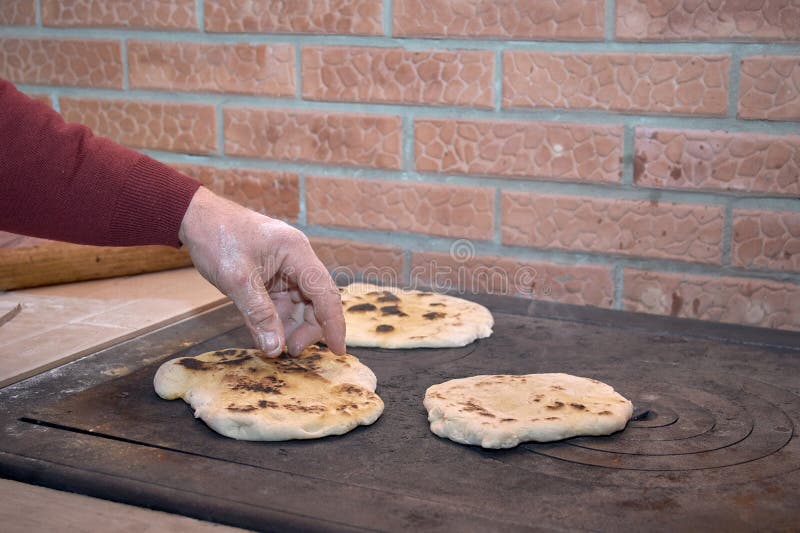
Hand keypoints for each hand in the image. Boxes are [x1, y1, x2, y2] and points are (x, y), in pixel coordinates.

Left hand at [178, 187, 345, 356]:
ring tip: (274, 344)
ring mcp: (285, 267)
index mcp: (297, 252)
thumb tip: (276, 349)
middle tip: (290, 350)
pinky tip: (265, 332)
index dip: (334, 323)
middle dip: (308, 328)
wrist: (194, 217)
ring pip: (300, 304)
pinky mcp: (271, 275)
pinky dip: (276, 319)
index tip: (337, 350)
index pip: (326, 293)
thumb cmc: (217, 238)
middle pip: (316, 300)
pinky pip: (282, 302)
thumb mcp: (237, 279)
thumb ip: (259, 315)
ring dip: (291, 326)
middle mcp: (297, 259)